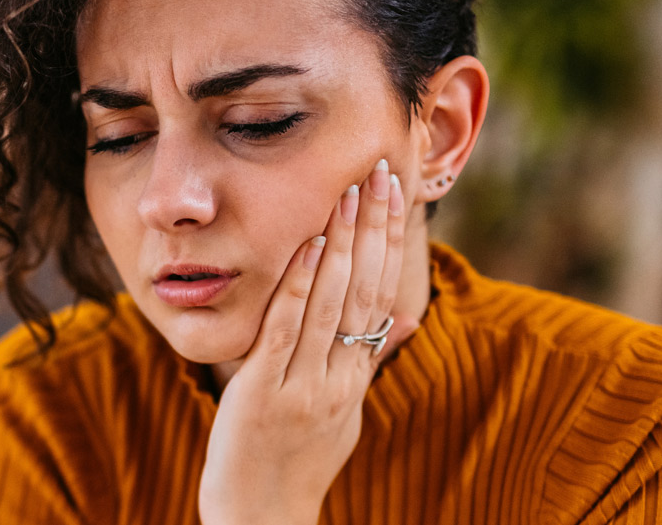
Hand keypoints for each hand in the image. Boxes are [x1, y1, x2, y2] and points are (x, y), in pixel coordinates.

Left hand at [197, 159, 419, 524]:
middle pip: (367, 290)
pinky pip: (288, 331)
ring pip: (334, 303)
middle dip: (375, 227)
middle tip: (382, 170)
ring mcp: (305, 385)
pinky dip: (301, 285)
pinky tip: (311, 244)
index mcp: (356, 378)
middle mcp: (340, 378)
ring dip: (345, 241)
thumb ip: (360, 366)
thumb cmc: (294, 463)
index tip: (395, 194)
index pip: (383, 296)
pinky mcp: (266, 392)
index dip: (391, 243)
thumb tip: (400, 324)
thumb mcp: (340, 413)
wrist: (262, 516)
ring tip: (352, 189)